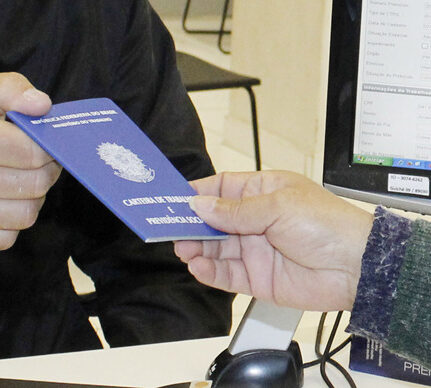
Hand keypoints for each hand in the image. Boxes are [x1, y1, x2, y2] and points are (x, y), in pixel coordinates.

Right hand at [0, 73, 61, 251]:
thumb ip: (12, 89)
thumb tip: (43, 106)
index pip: (32, 153)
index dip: (48, 149)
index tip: (43, 145)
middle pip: (34, 185)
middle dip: (45, 172)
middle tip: (36, 163)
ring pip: (26, 215)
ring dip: (31, 198)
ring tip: (17, 181)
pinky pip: (7, 238)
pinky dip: (11, 222)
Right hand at [174, 171, 373, 310]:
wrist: (357, 267)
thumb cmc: (326, 224)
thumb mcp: (277, 206)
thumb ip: (235, 210)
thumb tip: (199, 204)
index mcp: (261, 193)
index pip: (221, 189)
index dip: (198, 193)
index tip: (174, 198)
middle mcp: (254, 221)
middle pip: (212, 221)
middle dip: (191, 224)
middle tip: (171, 229)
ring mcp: (254, 250)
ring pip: (215, 249)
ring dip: (197, 248)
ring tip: (184, 249)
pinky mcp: (256, 278)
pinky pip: (226, 274)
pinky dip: (209, 271)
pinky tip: (198, 267)